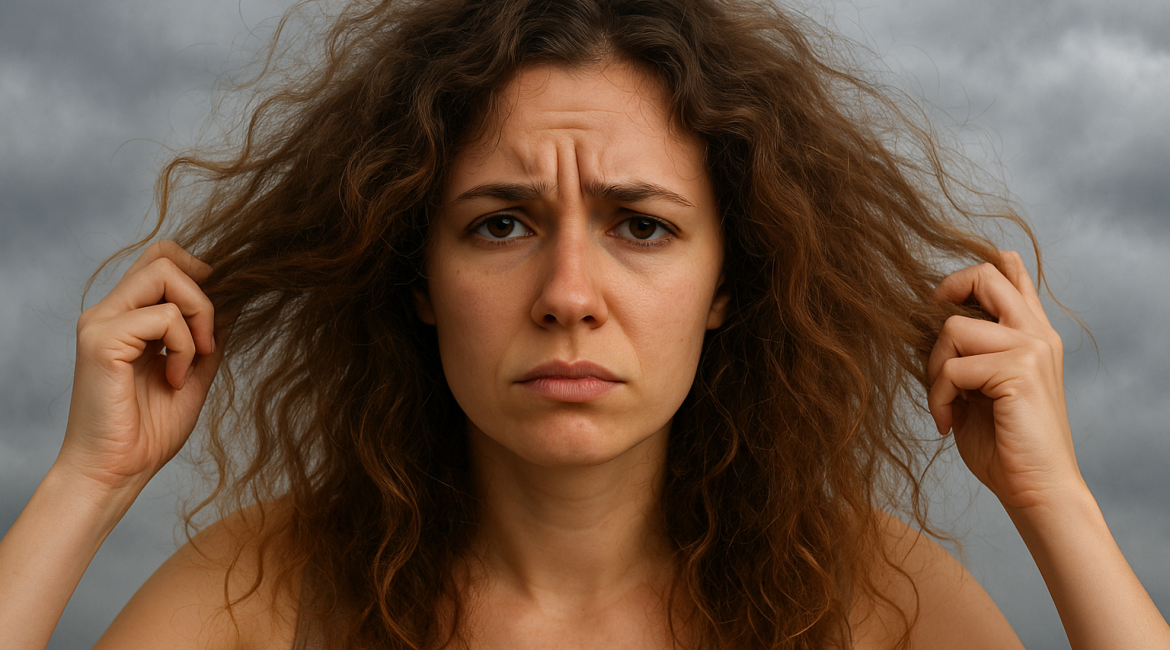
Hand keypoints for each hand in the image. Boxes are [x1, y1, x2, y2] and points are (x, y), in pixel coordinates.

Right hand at [55, 241, 225, 492]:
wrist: (116, 472)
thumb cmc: (149, 430)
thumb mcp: (195, 371)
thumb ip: (210, 335)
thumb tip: (238, 300)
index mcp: (127, 315)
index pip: (161, 258)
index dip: (198, 273)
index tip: (212, 321)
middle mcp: (109, 311)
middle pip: (164, 255)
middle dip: (203, 293)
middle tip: (208, 340)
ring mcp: (101, 323)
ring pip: (164, 274)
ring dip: (197, 315)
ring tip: (194, 359)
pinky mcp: (101, 341)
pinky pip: (162, 316)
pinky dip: (183, 346)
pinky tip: (174, 378)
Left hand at [927, 251, 1081, 511]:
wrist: (1037, 489)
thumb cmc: (1005, 443)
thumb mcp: (982, 386)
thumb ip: (971, 351)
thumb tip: (929, 322)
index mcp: (1033, 333)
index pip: (1010, 270)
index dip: (969, 274)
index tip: (942, 303)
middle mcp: (1037, 333)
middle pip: (985, 275)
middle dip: (944, 297)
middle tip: (934, 343)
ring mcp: (1031, 348)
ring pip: (954, 328)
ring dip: (934, 368)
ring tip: (944, 402)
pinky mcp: (1019, 371)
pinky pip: (952, 368)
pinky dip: (938, 397)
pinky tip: (947, 422)